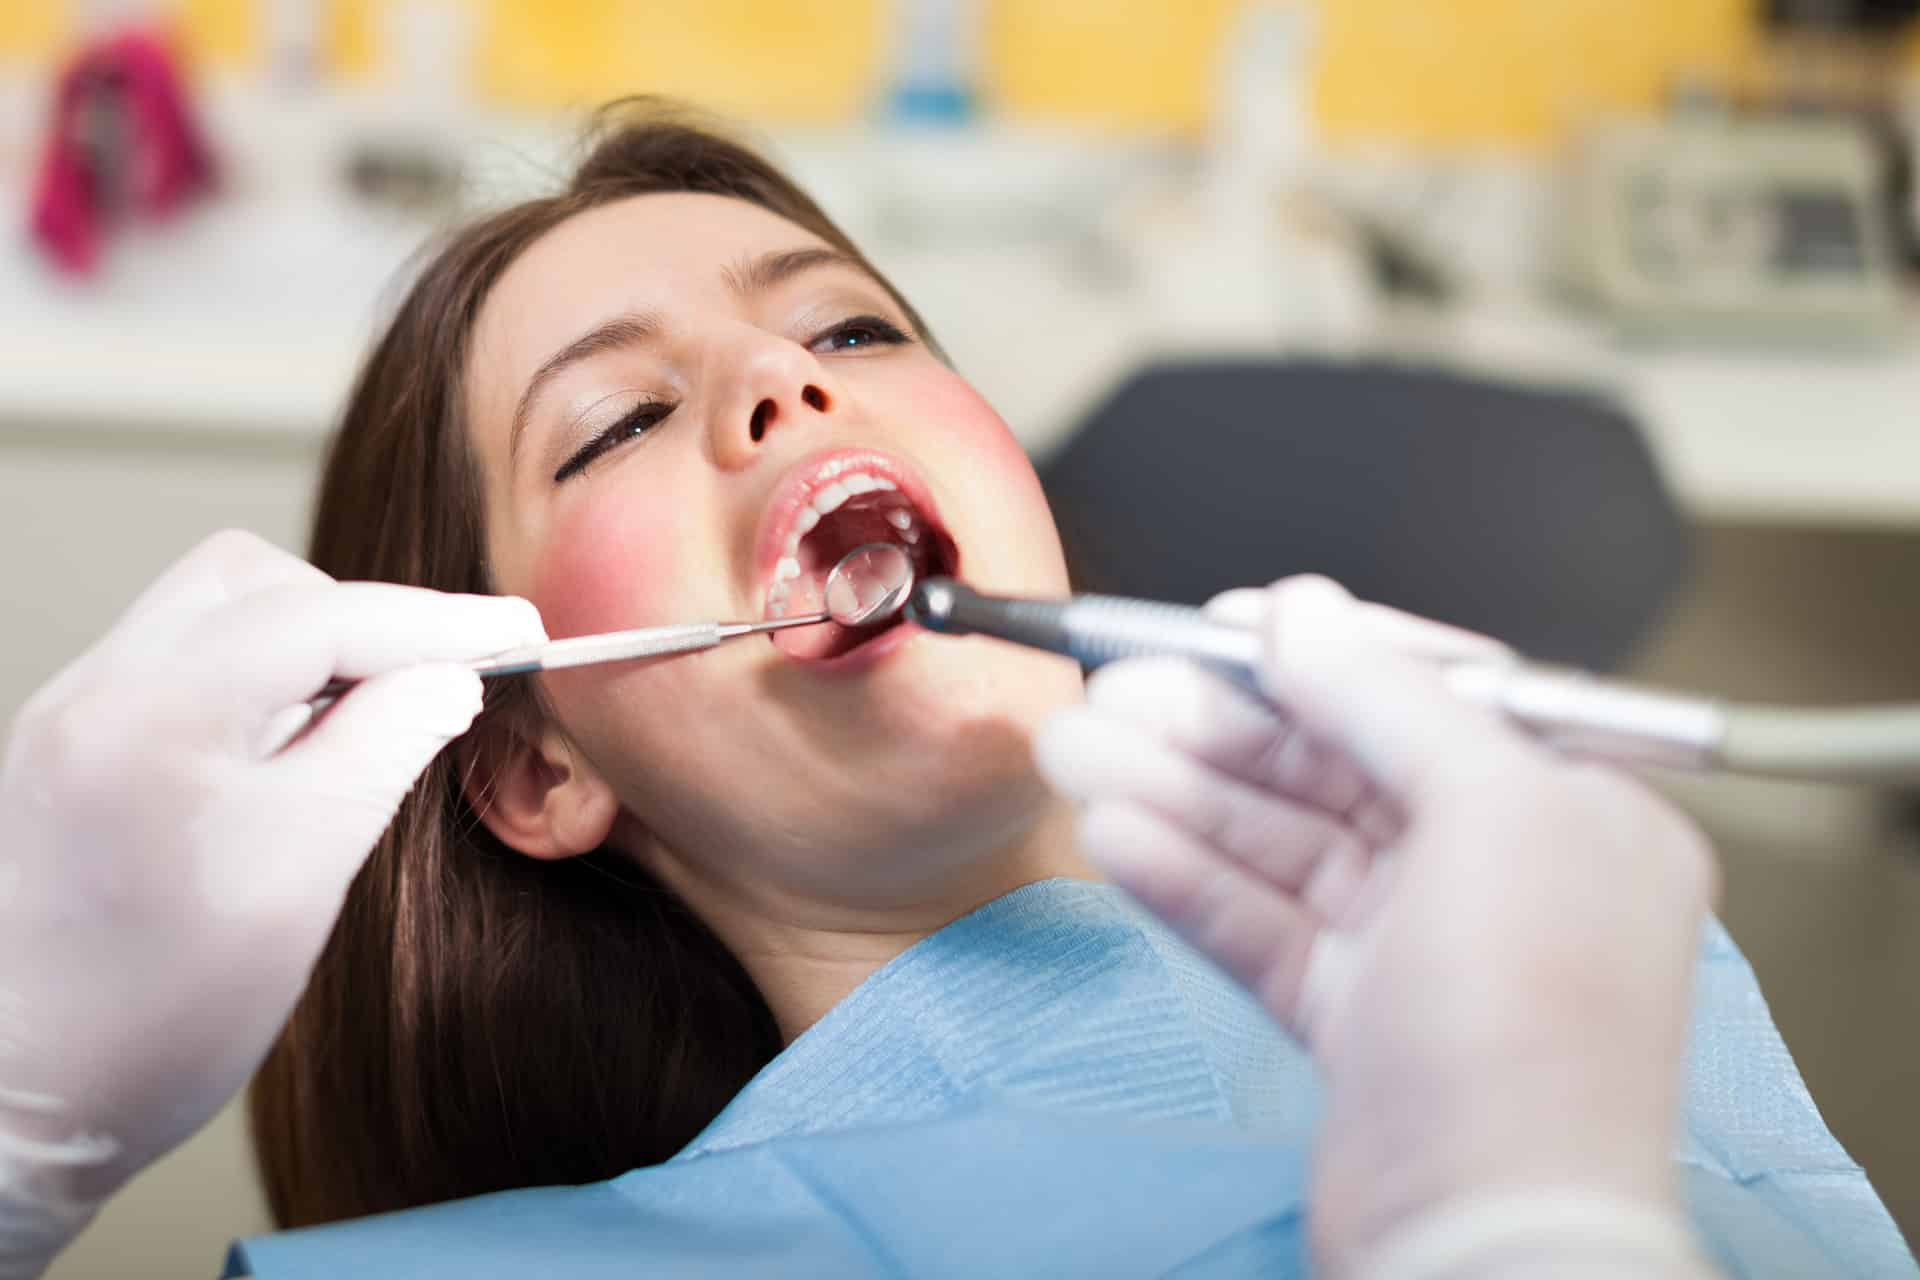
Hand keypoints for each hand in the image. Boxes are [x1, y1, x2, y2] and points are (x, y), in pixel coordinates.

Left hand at [0, 531, 543, 1275]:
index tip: (519, 633)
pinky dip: (259, 682)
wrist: (17, 1099)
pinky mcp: (70, 746)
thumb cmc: (157, 1014)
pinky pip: (183, 663)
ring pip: (216, 612)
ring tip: (363, 727)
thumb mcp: (305, 877)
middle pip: (258, 582)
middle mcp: (94, 692)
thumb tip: (448, 677)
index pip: (322, 615)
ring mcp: (71, 714)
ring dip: (308, 646)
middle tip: (436, 685)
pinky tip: (293, 752)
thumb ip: (384, 749)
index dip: (438, 619)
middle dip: (362, 620)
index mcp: (149, 717)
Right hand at [1035, 578, 1717, 1273]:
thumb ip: (1386, 698)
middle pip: (1337, 767)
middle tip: (1111, 688)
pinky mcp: (1355, 1016)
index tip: (1224, 624)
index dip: (1323, 651)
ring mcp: (1425, 947)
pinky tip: (1113, 835)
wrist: (1487, 1238)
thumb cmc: (1530, 1035)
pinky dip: (1187, 877)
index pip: (1433, 694)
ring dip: (1175, 793)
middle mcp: (1505, 870)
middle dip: (1216, 726)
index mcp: (1574, 808)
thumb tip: (1303, 611)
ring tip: (1073, 749)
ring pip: (1281, 844)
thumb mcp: (1485, 816)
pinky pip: (1259, 920)